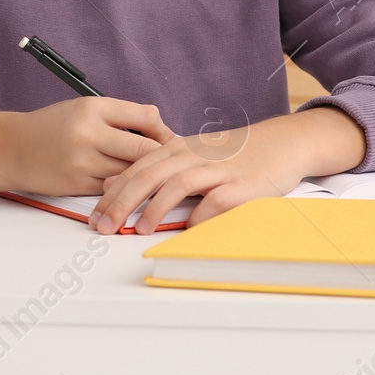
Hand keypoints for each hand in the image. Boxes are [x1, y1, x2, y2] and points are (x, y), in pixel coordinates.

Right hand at [5, 97, 177, 195]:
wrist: (11, 148)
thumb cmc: (51, 126)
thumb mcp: (84, 109)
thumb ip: (119, 117)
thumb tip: (161, 130)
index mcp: (92, 108)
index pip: (145, 117)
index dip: (164, 130)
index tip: (170, 138)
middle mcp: (88, 133)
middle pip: (144, 149)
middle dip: (162, 157)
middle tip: (173, 162)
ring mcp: (83, 162)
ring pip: (131, 172)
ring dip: (145, 175)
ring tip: (156, 176)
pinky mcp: (77, 184)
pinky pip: (114, 188)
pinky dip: (125, 187)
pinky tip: (131, 186)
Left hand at [88, 107, 366, 233]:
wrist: (280, 144)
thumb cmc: (231, 155)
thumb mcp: (189, 156)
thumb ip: (153, 168)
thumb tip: (111, 185)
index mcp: (176, 149)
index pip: (135, 169)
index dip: (111, 192)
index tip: (93, 216)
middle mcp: (193, 155)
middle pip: (148, 175)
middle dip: (121, 202)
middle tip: (103, 226)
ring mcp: (218, 169)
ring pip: (177, 184)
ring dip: (155, 208)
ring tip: (137, 228)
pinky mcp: (242, 184)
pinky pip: (216, 201)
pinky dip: (199, 216)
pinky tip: (186, 230)